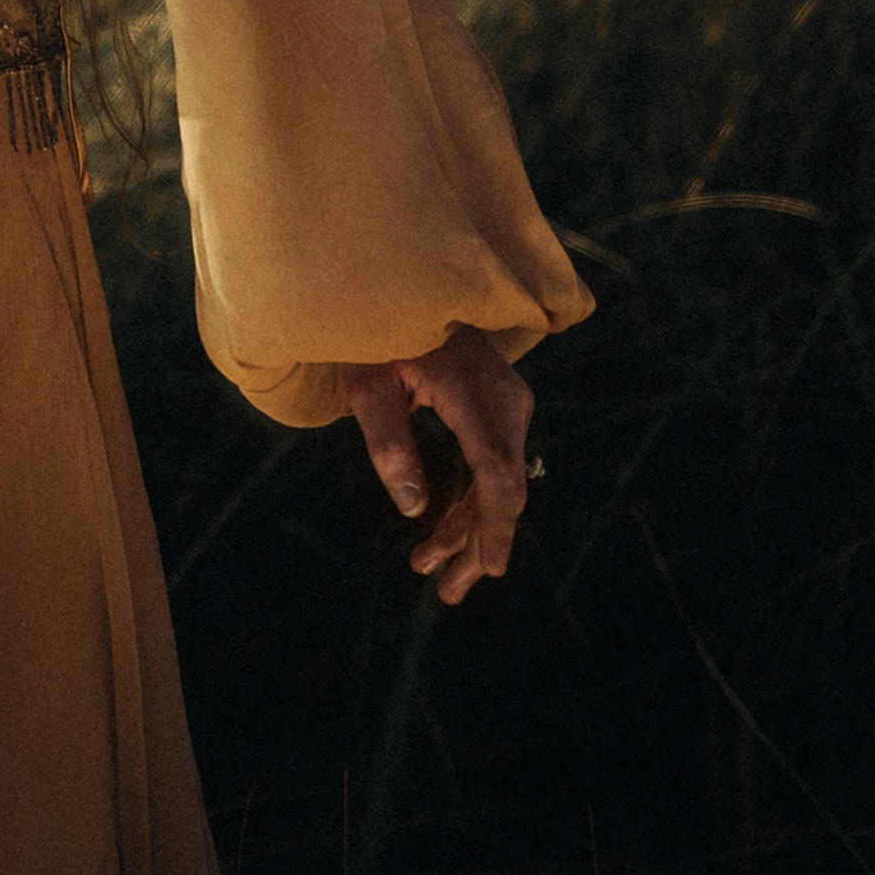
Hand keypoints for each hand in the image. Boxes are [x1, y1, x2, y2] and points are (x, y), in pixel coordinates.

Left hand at [347, 326, 534, 605]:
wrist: (402, 282)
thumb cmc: (377, 330)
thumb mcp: (367, 383)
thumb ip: (388, 442)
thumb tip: (412, 508)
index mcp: (472, 391)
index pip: (496, 470)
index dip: (494, 525)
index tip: (489, 568)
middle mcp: (503, 399)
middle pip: (502, 487)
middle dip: (475, 544)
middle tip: (445, 592)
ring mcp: (506, 403)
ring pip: (498, 483)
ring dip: (468, 530)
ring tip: (431, 574)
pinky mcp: (498, 409)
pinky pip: (490, 465)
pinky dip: (468, 501)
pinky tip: (439, 537)